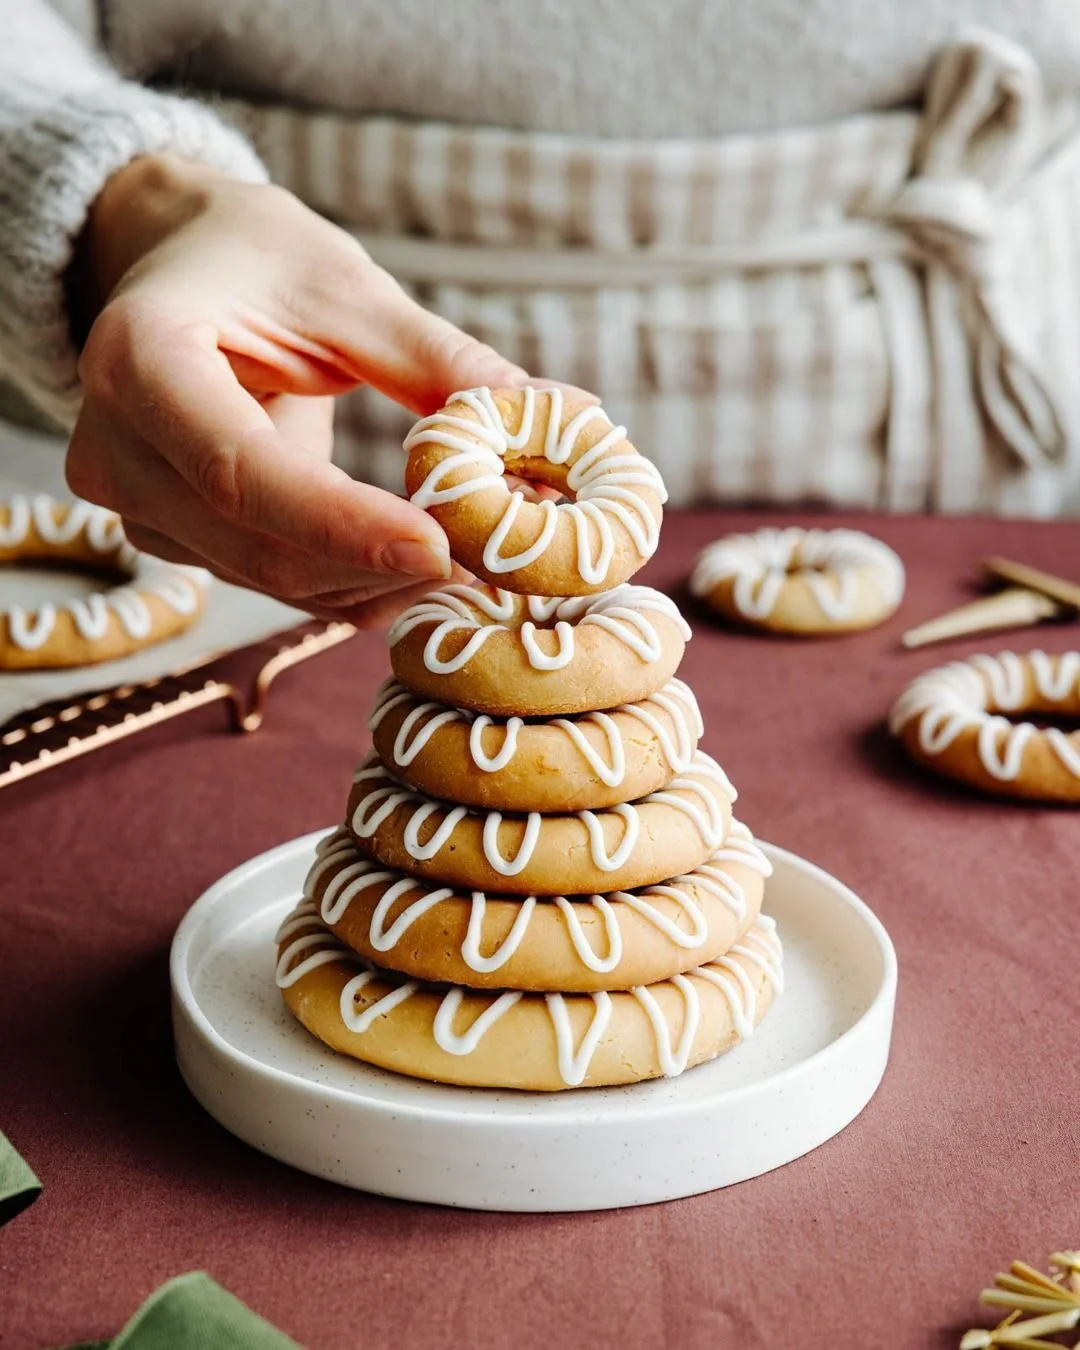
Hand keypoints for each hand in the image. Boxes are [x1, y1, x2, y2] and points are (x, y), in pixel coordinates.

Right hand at [66, 154, 532, 624]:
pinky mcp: (173, 538)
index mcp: (141, 359)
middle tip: (498, 559)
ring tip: (474, 553)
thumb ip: (444, 365)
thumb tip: (565, 419)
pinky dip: (354, 583)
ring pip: (273, 580)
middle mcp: (118, 448)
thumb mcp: (349, 290)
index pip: (243, 472)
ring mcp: (137, 505)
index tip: (447, 549)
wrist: (175, 268)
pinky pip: (273, 583)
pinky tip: (419, 560)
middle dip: (384, 564)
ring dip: (379, 582)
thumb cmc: (257, 259)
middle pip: (260, 546)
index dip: (346, 525)